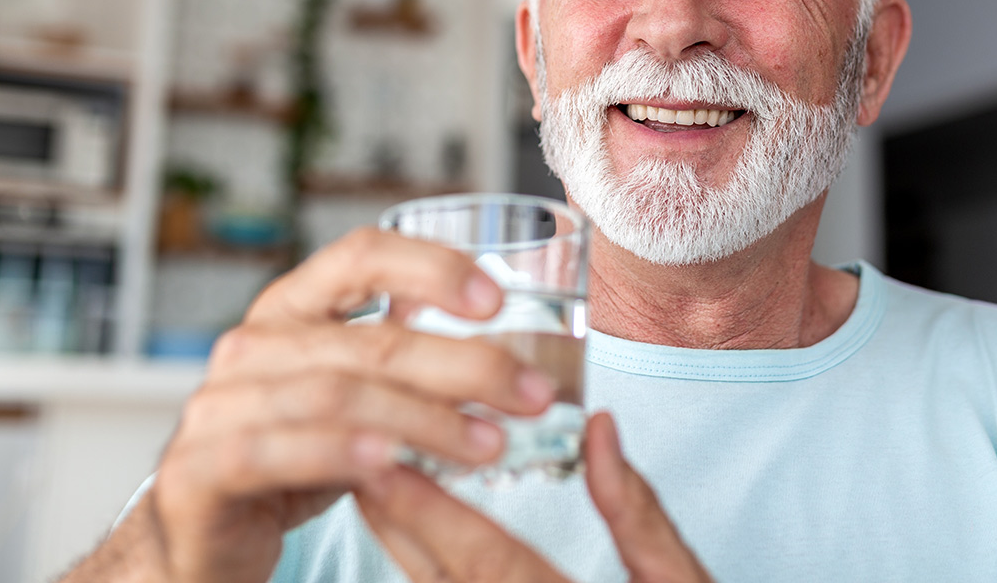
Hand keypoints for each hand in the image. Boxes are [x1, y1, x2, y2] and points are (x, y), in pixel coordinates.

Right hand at [62, 227, 555, 582]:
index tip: (498, 301)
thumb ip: (408, 366)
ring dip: (425, 420)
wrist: (202, 536)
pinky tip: (393, 465)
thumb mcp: (355, 399)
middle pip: (371, 340)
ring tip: (489, 444)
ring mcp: (218, 405)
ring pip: (336, 396)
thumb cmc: (293, 459)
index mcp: (292, 309)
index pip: (362, 254)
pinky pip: (274, 451)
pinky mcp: (197, 470)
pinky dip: (339, 453)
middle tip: (531, 394)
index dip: (433, 267)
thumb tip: (513, 355)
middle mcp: (253, 345)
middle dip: (465, 365)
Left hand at [358, 412, 713, 582]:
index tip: (386, 462)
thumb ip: (638, 513)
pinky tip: (419, 554)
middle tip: (357, 461)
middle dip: (397, 524)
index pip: (486, 562)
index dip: (432, 511)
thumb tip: (601, 429)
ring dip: (406, 555)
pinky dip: (434, 582)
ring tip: (378, 499)